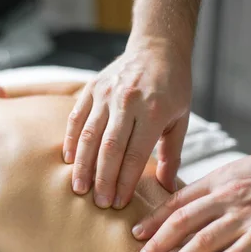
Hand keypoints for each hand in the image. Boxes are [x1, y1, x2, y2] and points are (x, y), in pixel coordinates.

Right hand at [63, 37, 191, 208]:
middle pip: (110, 148)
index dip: (126, 181)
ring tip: (79, 188)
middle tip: (99, 203)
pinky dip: (71, 140)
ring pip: (89, 135)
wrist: (157, 48)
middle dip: (103, 179)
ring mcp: (107, 94)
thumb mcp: (181, 119)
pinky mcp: (92, 88)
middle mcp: (128, 102)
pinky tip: (69, 160)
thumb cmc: (173, 87)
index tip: (120, 203)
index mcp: (155, 111)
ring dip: (83, 165)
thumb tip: (168, 189)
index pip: (136, 154)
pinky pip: (77, 118)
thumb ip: (173, 154)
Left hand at [132, 145, 250, 251]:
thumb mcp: (236, 170)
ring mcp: (248, 211)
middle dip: (158, 242)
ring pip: (206, 238)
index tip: (136, 234)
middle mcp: (227, 196)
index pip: (177, 202)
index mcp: (217, 181)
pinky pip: (245, 246)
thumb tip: (186, 204)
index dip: (154, 219)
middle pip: (184, 221)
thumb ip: (212, 188)